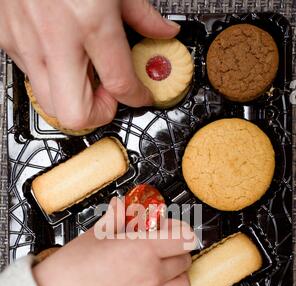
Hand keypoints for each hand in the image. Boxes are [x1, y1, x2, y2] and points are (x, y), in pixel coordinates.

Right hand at [0, 0, 179, 128]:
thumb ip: (141, 13)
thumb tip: (162, 33)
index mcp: (90, 19)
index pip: (120, 84)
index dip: (136, 98)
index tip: (140, 96)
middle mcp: (55, 37)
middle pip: (75, 114)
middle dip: (97, 113)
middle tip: (107, 95)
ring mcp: (26, 40)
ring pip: (49, 103)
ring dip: (72, 97)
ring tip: (84, 74)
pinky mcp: (7, 37)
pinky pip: (31, 76)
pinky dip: (51, 75)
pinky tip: (62, 55)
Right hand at [33, 198, 202, 285]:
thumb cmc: (70, 267)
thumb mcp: (96, 233)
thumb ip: (117, 218)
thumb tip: (124, 205)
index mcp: (143, 249)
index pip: (183, 237)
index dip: (180, 230)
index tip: (172, 229)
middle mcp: (151, 275)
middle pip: (184, 260)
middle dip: (178, 250)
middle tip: (166, 246)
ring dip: (182, 276)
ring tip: (172, 271)